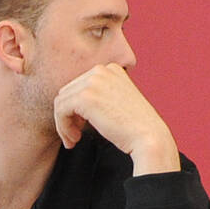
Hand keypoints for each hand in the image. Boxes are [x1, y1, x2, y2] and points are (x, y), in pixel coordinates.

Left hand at [53, 63, 179, 173]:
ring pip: (61, 102)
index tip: (82, 126)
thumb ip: (99, 96)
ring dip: (63, 123)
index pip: (79, 85)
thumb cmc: (136, 128)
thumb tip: (69, 104)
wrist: (149, 138)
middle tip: (76, 135)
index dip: (76, 108)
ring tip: (74, 139)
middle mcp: (101, 70)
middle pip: (67, 92)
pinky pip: (60, 111)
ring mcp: (93, 82)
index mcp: (110, 69)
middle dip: (68, 115)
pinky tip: (74, 139)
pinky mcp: (85, 97)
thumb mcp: (117, 103)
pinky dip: (62, 127)